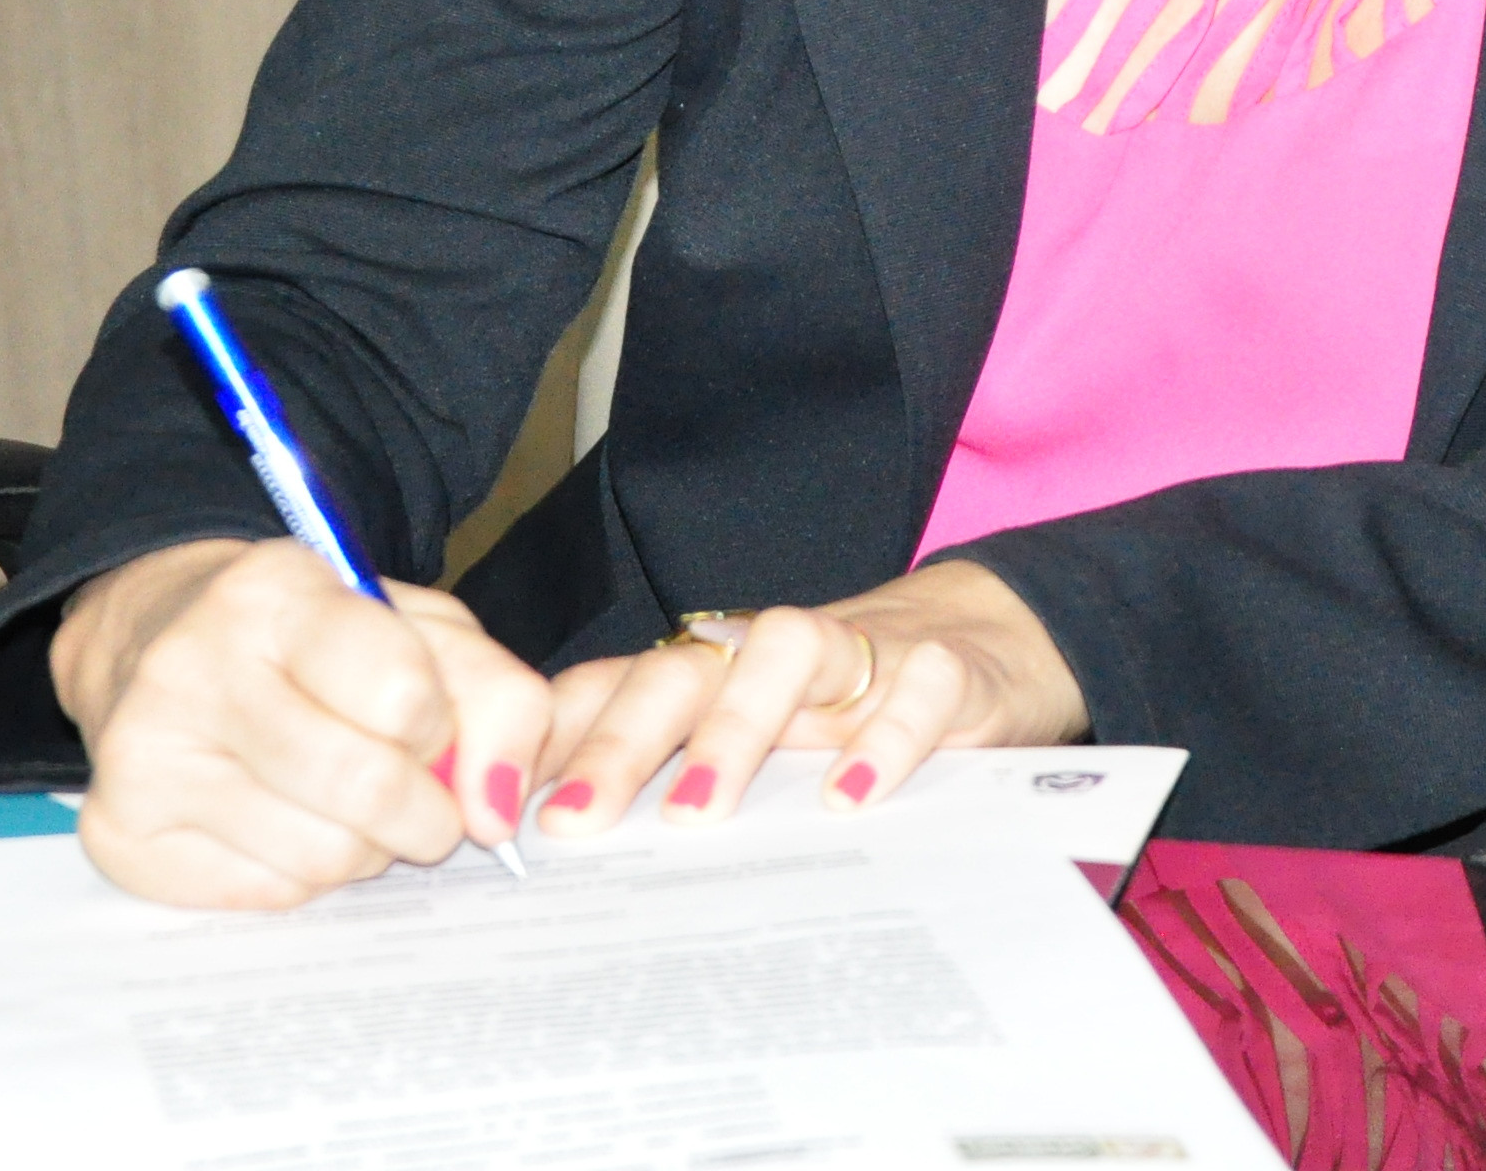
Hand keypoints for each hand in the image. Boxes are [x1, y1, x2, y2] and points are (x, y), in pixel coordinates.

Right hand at [52, 537, 553, 907]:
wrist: (159, 642)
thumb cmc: (316, 642)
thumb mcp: (420, 630)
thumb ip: (498, 700)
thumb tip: (499, 811)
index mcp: (275, 590)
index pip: (404, 694)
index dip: (441, 728)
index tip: (429, 724)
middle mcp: (190, 666)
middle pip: (366, 790)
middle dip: (423, 813)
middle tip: (420, 801)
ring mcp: (141, 755)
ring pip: (321, 859)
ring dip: (364, 849)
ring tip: (343, 803)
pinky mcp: (118, 835)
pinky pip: (266, 897)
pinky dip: (300, 875)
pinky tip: (282, 822)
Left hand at [532, 559, 1088, 836]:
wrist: (988, 638)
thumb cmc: (848, 711)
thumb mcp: (757, 742)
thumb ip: (672, 774)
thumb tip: (553, 846)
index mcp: (716, 670)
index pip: (617, 685)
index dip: (555, 739)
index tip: (497, 806)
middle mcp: (771, 654)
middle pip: (682, 668)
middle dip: (620, 741)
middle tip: (574, 823)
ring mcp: (861, 653)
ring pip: (784, 652)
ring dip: (734, 727)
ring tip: (697, 814)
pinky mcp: (946, 669)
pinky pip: (915, 688)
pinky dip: (882, 736)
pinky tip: (849, 797)